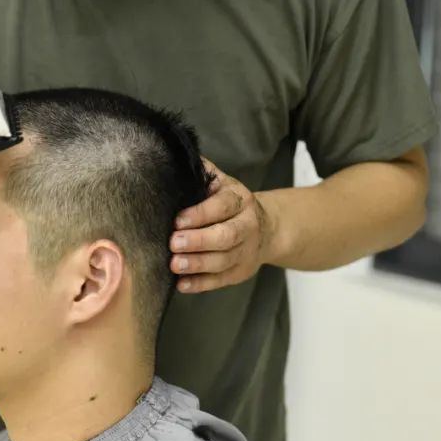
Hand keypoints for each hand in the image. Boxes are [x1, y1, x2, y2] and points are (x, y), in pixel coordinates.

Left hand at [169, 159, 275, 292]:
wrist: (267, 228)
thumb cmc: (229, 203)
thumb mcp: (221, 184)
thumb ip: (202, 174)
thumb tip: (172, 155)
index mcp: (239, 200)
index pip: (222, 206)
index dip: (200, 214)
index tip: (177, 220)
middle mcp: (246, 225)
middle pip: (225, 236)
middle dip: (199, 241)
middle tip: (174, 243)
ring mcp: (245, 251)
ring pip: (223, 260)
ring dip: (198, 264)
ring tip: (174, 264)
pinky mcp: (239, 272)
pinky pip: (220, 280)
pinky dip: (200, 284)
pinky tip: (181, 284)